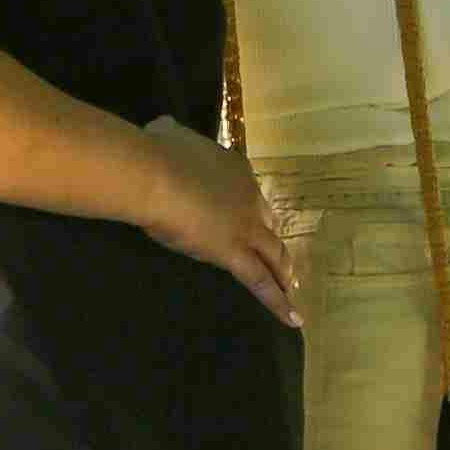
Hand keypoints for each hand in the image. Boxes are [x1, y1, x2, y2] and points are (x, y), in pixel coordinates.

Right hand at [126, 119, 296, 322]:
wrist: (156, 174)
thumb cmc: (157, 152)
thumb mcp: (166, 134)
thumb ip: (170, 135)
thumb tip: (163, 131)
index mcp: (235, 168)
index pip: (249, 192)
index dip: (253, 208)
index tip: (254, 219)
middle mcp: (249, 197)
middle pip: (269, 224)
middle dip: (276, 243)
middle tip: (284, 260)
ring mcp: (246, 226)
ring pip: (274, 254)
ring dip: (285, 272)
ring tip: (293, 288)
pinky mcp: (236, 253)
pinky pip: (262, 282)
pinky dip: (279, 302)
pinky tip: (293, 319)